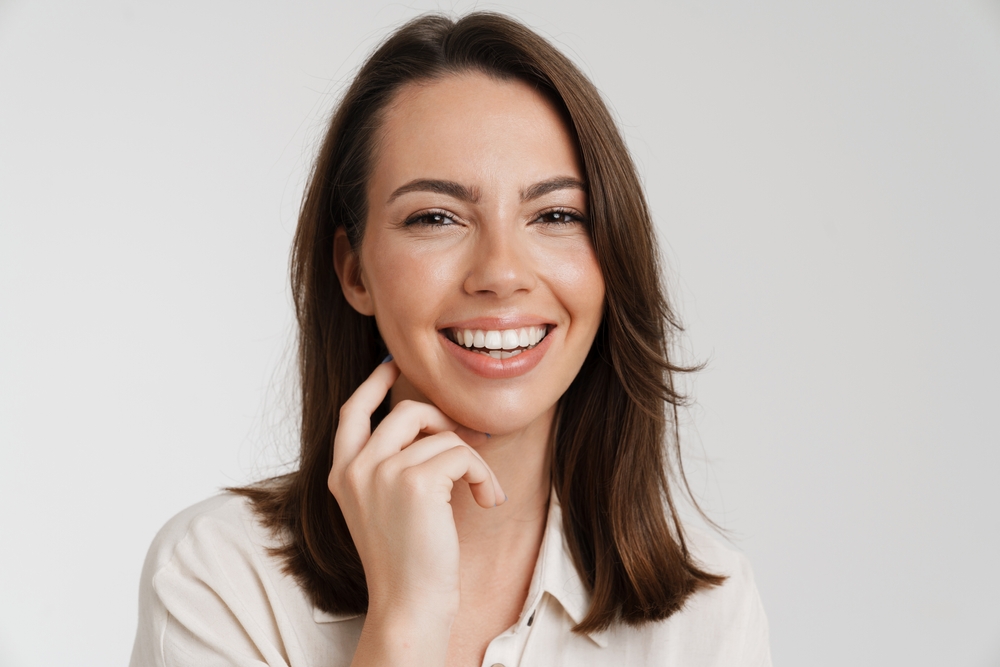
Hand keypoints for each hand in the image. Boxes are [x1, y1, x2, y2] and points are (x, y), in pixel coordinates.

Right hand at [328, 359, 505, 661]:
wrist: (408, 605)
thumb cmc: (406, 562)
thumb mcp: (382, 507)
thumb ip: (388, 466)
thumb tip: (428, 424)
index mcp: (341, 475)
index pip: (352, 411)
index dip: (373, 384)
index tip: (392, 365)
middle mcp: (355, 469)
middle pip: (406, 413)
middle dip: (444, 423)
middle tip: (468, 446)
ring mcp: (382, 473)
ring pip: (442, 434)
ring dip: (472, 459)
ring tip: (483, 491)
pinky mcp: (415, 482)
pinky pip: (463, 454)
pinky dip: (483, 474)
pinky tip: (487, 500)